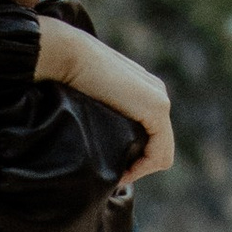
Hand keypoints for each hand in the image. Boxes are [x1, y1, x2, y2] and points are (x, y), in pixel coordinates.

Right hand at [31, 18, 173, 187]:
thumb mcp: (93, 97)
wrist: (69, 55)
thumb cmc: (70, 75)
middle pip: (159, 146)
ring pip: (162, 152)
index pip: (153, 136)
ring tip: (118, 175)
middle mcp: (158, 95)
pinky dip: (143, 167)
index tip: (113, 170)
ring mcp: (160, 101)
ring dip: (140, 168)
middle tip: (116, 176)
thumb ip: (105, 111)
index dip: (136, 160)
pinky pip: (160, 152)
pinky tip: (123, 171)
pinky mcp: (155, 109)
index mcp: (146, 91)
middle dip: (139, 165)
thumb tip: (98, 135)